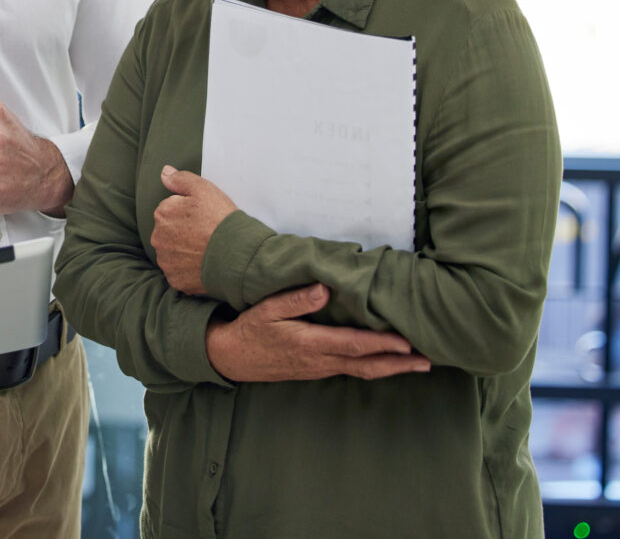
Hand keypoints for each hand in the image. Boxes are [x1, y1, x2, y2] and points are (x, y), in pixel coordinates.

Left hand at [151, 165, 237, 295]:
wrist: (238, 255)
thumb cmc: (221, 220)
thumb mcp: (204, 190)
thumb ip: (181, 179)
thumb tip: (164, 172)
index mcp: (162, 214)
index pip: (170, 210)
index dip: (188, 213)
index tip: (203, 217)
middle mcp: (158, 239)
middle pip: (168, 232)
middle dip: (182, 232)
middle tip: (205, 234)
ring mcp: (166, 261)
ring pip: (172, 253)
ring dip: (184, 251)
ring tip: (206, 250)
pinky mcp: (175, 280)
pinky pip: (179, 272)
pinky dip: (188, 269)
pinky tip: (204, 264)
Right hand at [205, 284, 430, 381]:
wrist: (233, 358)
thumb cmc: (251, 329)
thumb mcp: (267, 308)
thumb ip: (296, 299)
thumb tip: (325, 289)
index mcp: (310, 343)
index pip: (354, 344)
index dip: (382, 344)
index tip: (406, 342)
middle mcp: (320, 360)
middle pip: (367, 365)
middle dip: (399, 364)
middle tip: (428, 361)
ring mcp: (320, 369)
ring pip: (363, 371)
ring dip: (392, 368)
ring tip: (418, 364)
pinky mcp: (318, 370)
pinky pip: (353, 370)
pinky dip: (375, 367)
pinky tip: (386, 362)